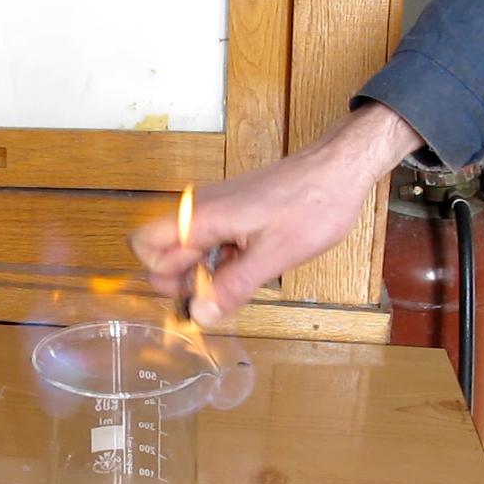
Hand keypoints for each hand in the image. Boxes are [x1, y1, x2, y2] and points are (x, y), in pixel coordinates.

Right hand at [130, 102, 422, 326]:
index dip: (164, 277)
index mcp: (203, 216)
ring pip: (184, 247)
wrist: (337, 168)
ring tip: (236, 284)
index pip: (146, 246)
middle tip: (215, 294)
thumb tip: (199, 315)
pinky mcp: (231, 211)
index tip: (196, 292)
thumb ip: (233, 286)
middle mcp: (200, 209)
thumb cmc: (313, 205)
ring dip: (200, 272)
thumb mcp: (275, 255)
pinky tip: (246, 269)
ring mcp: (215, 209)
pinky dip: (218, 260)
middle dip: (179, 278)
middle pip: (160, 249)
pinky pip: (208, 241)